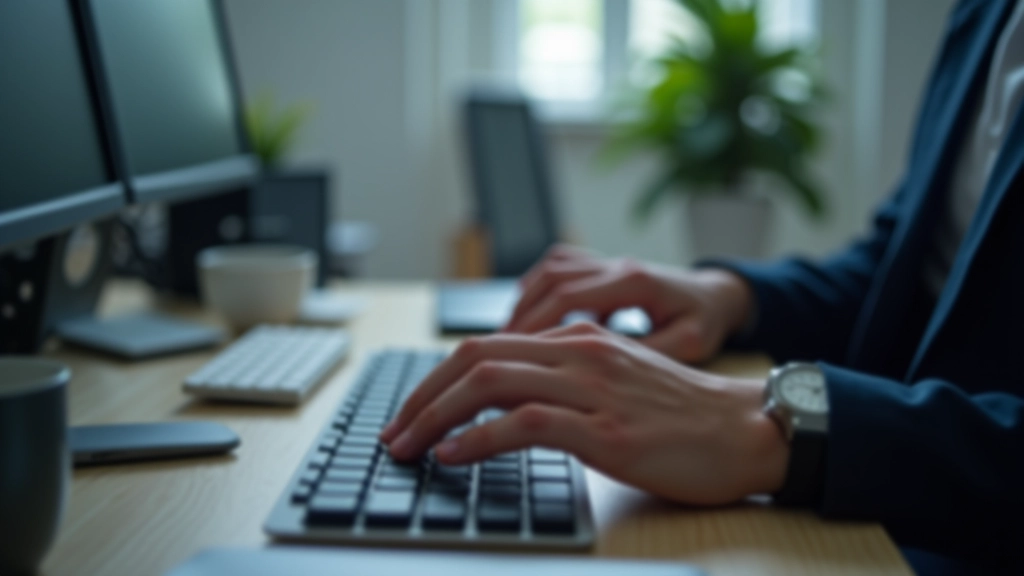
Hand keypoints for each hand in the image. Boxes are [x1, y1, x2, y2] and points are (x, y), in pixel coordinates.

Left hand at [380, 323, 787, 504]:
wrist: (745, 429)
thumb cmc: (680, 414)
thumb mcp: (613, 382)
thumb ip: (563, 383)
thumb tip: (505, 407)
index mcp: (576, 340)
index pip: (485, 347)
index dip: (436, 379)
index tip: (410, 412)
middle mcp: (578, 353)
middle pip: (474, 359)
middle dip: (421, 396)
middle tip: (393, 433)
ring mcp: (591, 389)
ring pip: (490, 384)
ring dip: (435, 417)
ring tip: (407, 447)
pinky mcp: (606, 429)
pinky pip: (526, 423)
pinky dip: (479, 440)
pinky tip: (454, 456)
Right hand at [505, 245, 754, 363]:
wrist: (721, 296)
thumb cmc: (706, 323)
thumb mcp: (689, 344)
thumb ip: (648, 353)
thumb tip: (603, 371)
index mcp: (634, 282)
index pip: (567, 296)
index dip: (533, 324)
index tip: (510, 352)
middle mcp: (616, 265)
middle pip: (549, 281)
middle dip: (518, 316)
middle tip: (490, 353)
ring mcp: (608, 263)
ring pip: (549, 272)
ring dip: (522, 304)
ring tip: (502, 340)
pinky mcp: (602, 268)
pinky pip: (558, 269)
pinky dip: (535, 292)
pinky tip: (523, 322)